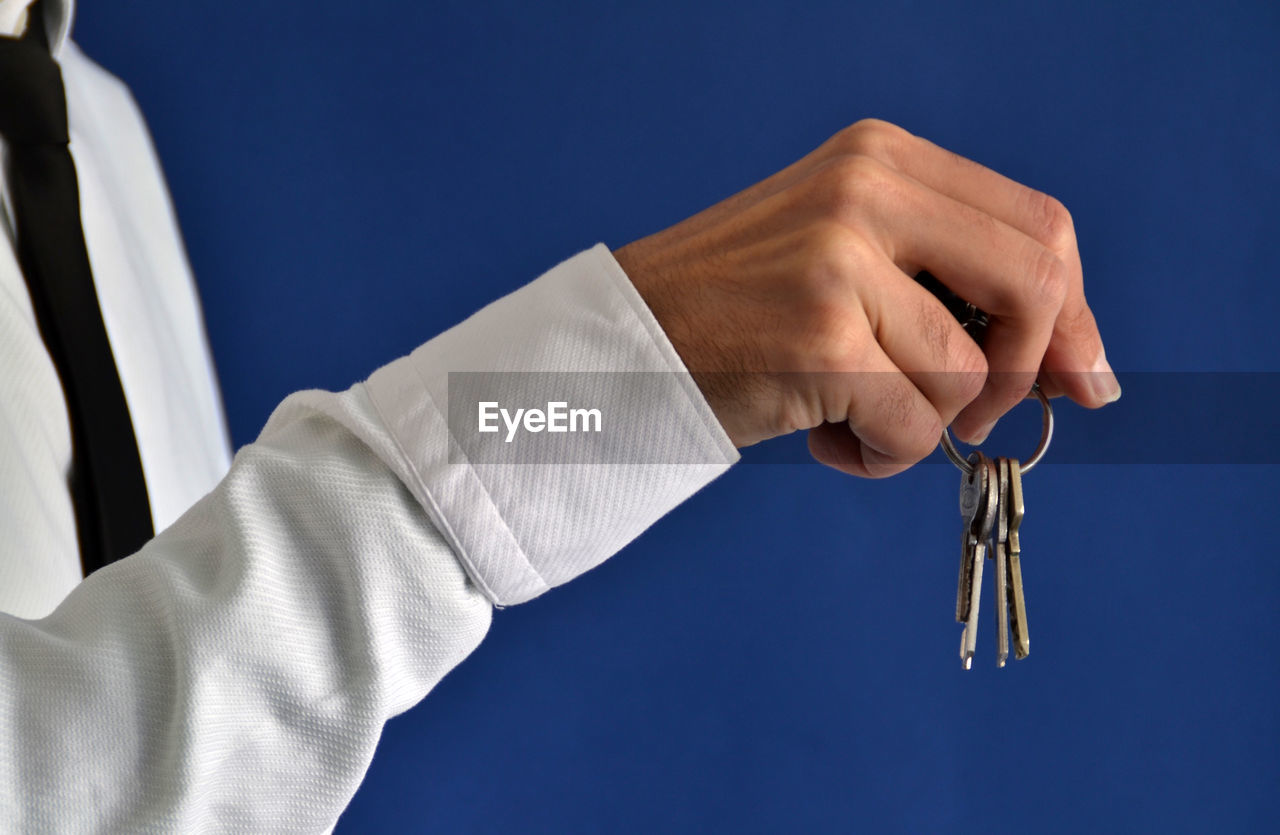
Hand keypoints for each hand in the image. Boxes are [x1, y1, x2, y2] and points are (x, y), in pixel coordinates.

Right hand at [614, 119, 1118, 477]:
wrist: (620, 347)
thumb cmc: (737, 316)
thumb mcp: (846, 257)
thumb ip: (949, 284)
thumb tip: (1079, 368)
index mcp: (880, 157)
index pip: (1037, 225)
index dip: (1073, 311)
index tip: (1079, 378)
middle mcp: (865, 190)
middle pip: (1036, 282)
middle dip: (1028, 371)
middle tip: (980, 416)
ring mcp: (840, 261)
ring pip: (970, 373)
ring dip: (928, 425)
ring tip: (854, 421)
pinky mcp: (820, 339)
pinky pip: (915, 427)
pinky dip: (883, 456)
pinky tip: (826, 440)